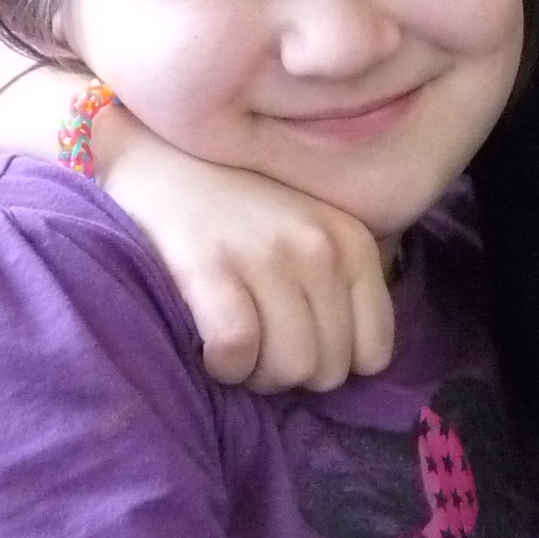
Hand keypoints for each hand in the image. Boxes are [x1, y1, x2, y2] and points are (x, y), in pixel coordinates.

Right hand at [96, 112, 393, 391]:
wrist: (165, 163)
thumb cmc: (241, 213)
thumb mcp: (312, 233)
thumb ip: (340, 287)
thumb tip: (354, 366)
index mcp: (353, 242)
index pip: (373, 353)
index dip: (332, 365)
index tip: (298, 345)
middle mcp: (319, 248)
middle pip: (328, 371)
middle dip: (290, 373)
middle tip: (258, 343)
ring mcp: (266, 255)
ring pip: (287, 369)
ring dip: (255, 374)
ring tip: (234, 341)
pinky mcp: (211, 267)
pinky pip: (237, 352)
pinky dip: (223, 365)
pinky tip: (208, 344)